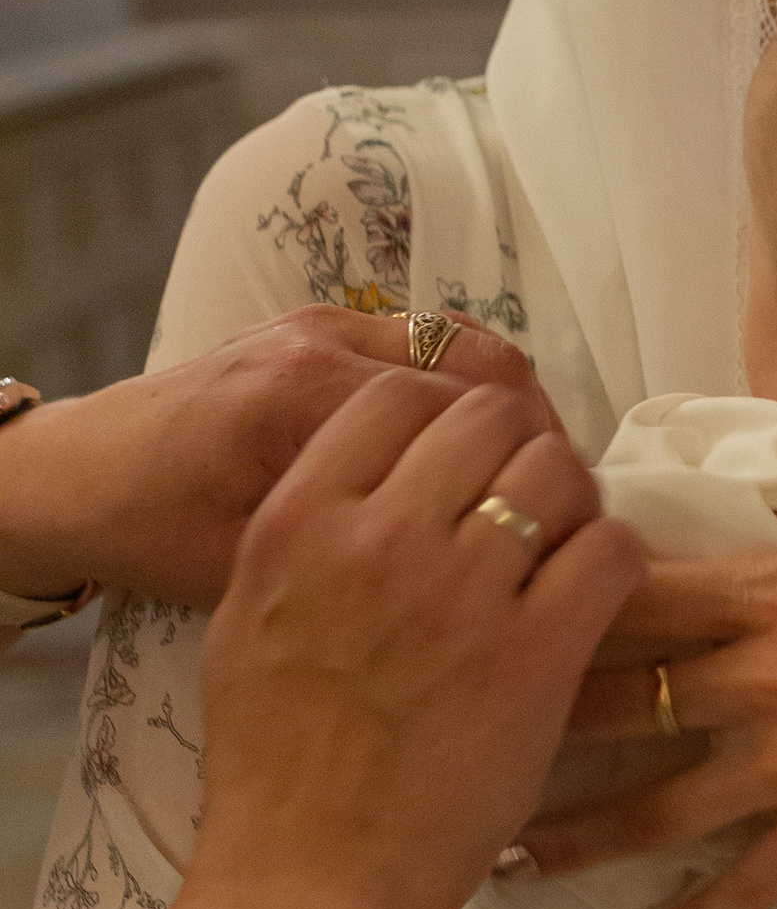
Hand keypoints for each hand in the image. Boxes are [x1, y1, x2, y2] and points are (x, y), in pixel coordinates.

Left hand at [0, 310, 561, 608]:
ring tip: (535, 475)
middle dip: (537, 435)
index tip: (565, 530)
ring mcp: (323, 325)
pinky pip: (423, 342)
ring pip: (462, 344)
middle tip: (568, 507)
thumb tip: (475, 584)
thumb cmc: (155, 533)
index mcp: (306, 399)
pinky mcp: (316, 328)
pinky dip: (466, 385)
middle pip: (480, 370)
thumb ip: (361, 558)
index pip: (466, 415)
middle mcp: (322, 342)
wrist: (76, 475)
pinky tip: (479, 449)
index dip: (530, 472)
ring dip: (510, 403)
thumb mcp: (255, 565)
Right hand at [193, 376, 641, 908]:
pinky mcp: (537, 653)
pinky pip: (609, 550)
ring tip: (564, 543)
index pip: (395, 397)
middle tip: (527, 496)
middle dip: (516, 446)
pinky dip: (615, 556)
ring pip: (557, 470)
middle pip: (486, 418)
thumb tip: (368, 478)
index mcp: (300, 523)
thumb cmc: (274, 765)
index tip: (464, 456)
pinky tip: (597, 589)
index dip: (444, 415)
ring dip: (572, 496)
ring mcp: (462, 593)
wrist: (314, 879)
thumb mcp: (248, 622)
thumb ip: (305, 535)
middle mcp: (379, 539)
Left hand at [520, 507, 776, 908]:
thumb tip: (765, 516)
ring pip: (656, 806)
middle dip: (528, 718)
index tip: (488, 601)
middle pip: (621, 698)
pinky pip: (750, 885)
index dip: (556, 594)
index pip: (640, 591)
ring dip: (576, 839)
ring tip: (503, 863)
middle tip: (449, 735)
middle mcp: (765, 681)